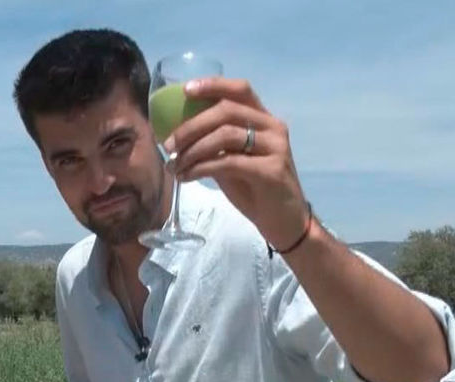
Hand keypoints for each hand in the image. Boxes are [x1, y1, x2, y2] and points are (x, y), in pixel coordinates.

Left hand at [164, 77, 311, 249]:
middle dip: (191, 126)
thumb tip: (179, 137)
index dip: (213, 85)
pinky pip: (229, 162)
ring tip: (175, 166)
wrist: (284, 223)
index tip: (185, 90)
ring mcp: (275, 147)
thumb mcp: (233, 163)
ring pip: (226, 135)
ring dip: (193, 150)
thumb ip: (215, 146)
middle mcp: (273, 127)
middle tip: (169, 145)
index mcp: (264, 120)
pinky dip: (202, 168)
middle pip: (227, 111)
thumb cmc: (257, 191)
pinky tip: (187, 178)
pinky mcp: (272, 170)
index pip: (240, 90)